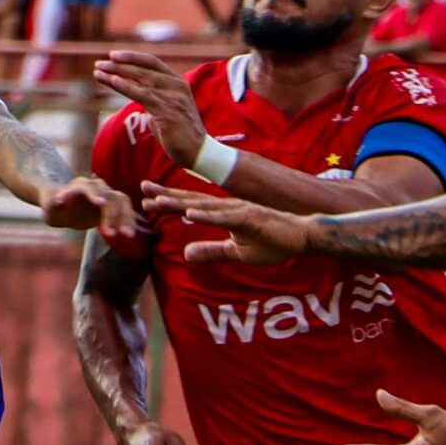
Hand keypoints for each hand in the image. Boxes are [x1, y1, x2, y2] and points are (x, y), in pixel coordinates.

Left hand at [39, 173, 139, 242]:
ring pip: (121, 202)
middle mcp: (96, 187)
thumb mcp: (49, 207)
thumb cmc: (55, 207)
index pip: (88, 186)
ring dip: (126, 217)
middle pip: (108, 195)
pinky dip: (129, 221)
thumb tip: (58, 200)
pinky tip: (130, 233)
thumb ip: (51, 203)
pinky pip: (125, 211)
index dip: (94, 193)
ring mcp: (107, 194)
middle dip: (111, 213)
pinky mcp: (114, 206)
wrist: (65, 208)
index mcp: (79, 184)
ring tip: (127, 234)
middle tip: (110, 233)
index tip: (101, 203)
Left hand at [93, 47, 206, 167]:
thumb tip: (132, 90)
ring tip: (98, 71)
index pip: (152, 62)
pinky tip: (112, 81)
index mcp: (177, 82)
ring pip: (140, 79)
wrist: (197, 152)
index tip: (113, 55)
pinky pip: (142, 94)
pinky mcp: (167, 111)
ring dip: (116, 74)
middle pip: (143, 69)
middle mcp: (176, 85)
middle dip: (118, 65)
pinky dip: (125, 86)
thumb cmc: (178, 132)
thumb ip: (151, 97)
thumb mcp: (164, 108)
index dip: (132, 57)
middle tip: (98, 63)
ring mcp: (173, 97)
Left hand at [141, 184, 311, 265]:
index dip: (169, 201)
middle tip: (142, 189)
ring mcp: (239, 211)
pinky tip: (189, 215)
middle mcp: (228, 208)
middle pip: (191, 201)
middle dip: (166, 196)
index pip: (190, 205)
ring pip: (203, 206)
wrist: (302, 237)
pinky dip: (207, 216)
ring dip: (180, 203)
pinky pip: (225, 218)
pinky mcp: (251, 219)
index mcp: (223, 214)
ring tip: (158, 201)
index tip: (146, 198)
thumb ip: (211, 251)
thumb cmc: (273, 242)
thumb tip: (185, 255)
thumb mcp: (237, 252)